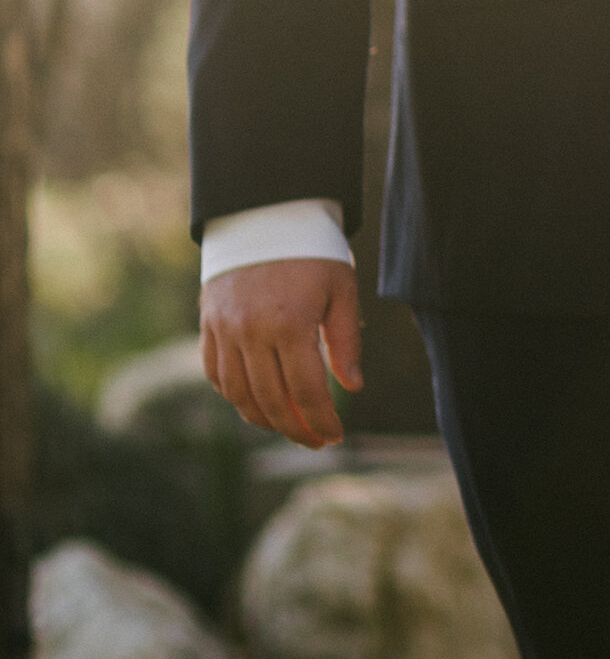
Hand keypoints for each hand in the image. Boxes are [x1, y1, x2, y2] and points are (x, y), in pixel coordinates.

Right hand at [200, 258, 363, 450]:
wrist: (264, 216)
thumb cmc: (312, 253)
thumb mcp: (341, 290)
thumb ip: (346, 341)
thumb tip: (352, 388)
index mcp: (289, 324)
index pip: (305, 392)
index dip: (321, 420)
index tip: (335, 437)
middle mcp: (250, 332)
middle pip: (270, 401)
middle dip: (295, 429)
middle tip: (315, 442)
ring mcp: (224, 329)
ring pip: (238, 394)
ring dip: (263, 419)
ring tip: (288, 427)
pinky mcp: (208, 324)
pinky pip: (216, 373)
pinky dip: (234, 395)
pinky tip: (255, 403)